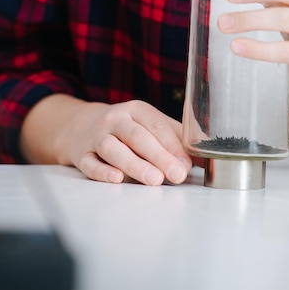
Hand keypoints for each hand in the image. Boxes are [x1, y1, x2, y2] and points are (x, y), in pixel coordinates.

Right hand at [56, 98, 193, 184]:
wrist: (83, 125)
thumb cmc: (128, 129)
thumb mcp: (151, 124)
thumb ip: (177, 138)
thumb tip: (206, 157)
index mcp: (138, 110)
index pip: (157, 126)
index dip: (173, 146)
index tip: (186, 165)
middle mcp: (116, 120)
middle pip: (137, 137)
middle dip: (159, 156)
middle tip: (177, 175)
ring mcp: (97, 136)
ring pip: (113, 149)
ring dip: (135, 165)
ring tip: (154, 179)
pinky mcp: (82, 154)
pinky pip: (90, 163)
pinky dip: (102, 172)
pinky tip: (117, 179)